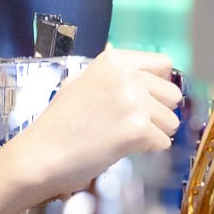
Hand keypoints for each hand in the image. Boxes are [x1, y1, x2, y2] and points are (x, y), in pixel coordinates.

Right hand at [4, 48, 181, 205]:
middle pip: (172, 94)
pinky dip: (146, 150)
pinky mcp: (137, 129)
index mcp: (114, 60)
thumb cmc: (60, 123)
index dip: (157, 86)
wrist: (41, 153)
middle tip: (130, 124)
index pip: (164, 64)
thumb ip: (114, 74)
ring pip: (171, 121)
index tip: (143, 100)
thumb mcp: (82, 82)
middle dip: (158, 113)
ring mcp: (134, 101)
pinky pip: (163, 142)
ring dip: (153, 133)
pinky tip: (120, 148)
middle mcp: (127, 75)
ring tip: (122, 137)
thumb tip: (144, 70)